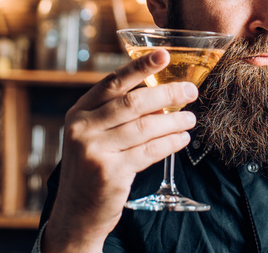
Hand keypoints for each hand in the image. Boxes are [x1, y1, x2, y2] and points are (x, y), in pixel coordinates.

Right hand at [42, 49, 197, 252]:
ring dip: (174, 121)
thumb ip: (120, 115)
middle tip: (191, 91)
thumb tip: (163, 96)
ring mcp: (94, 150)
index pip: (113, 82)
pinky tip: (182, 138)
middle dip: (167, 94)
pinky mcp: (110, 172)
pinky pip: (150, 151)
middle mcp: (82, 128)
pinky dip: (170, 143)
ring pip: (145, 127)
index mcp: (79, 112)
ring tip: (191, 118)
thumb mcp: (96, 135)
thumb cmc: (94, 167)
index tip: (164, 54)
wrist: (76, 213)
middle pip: (133, 103)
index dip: (140, 66)